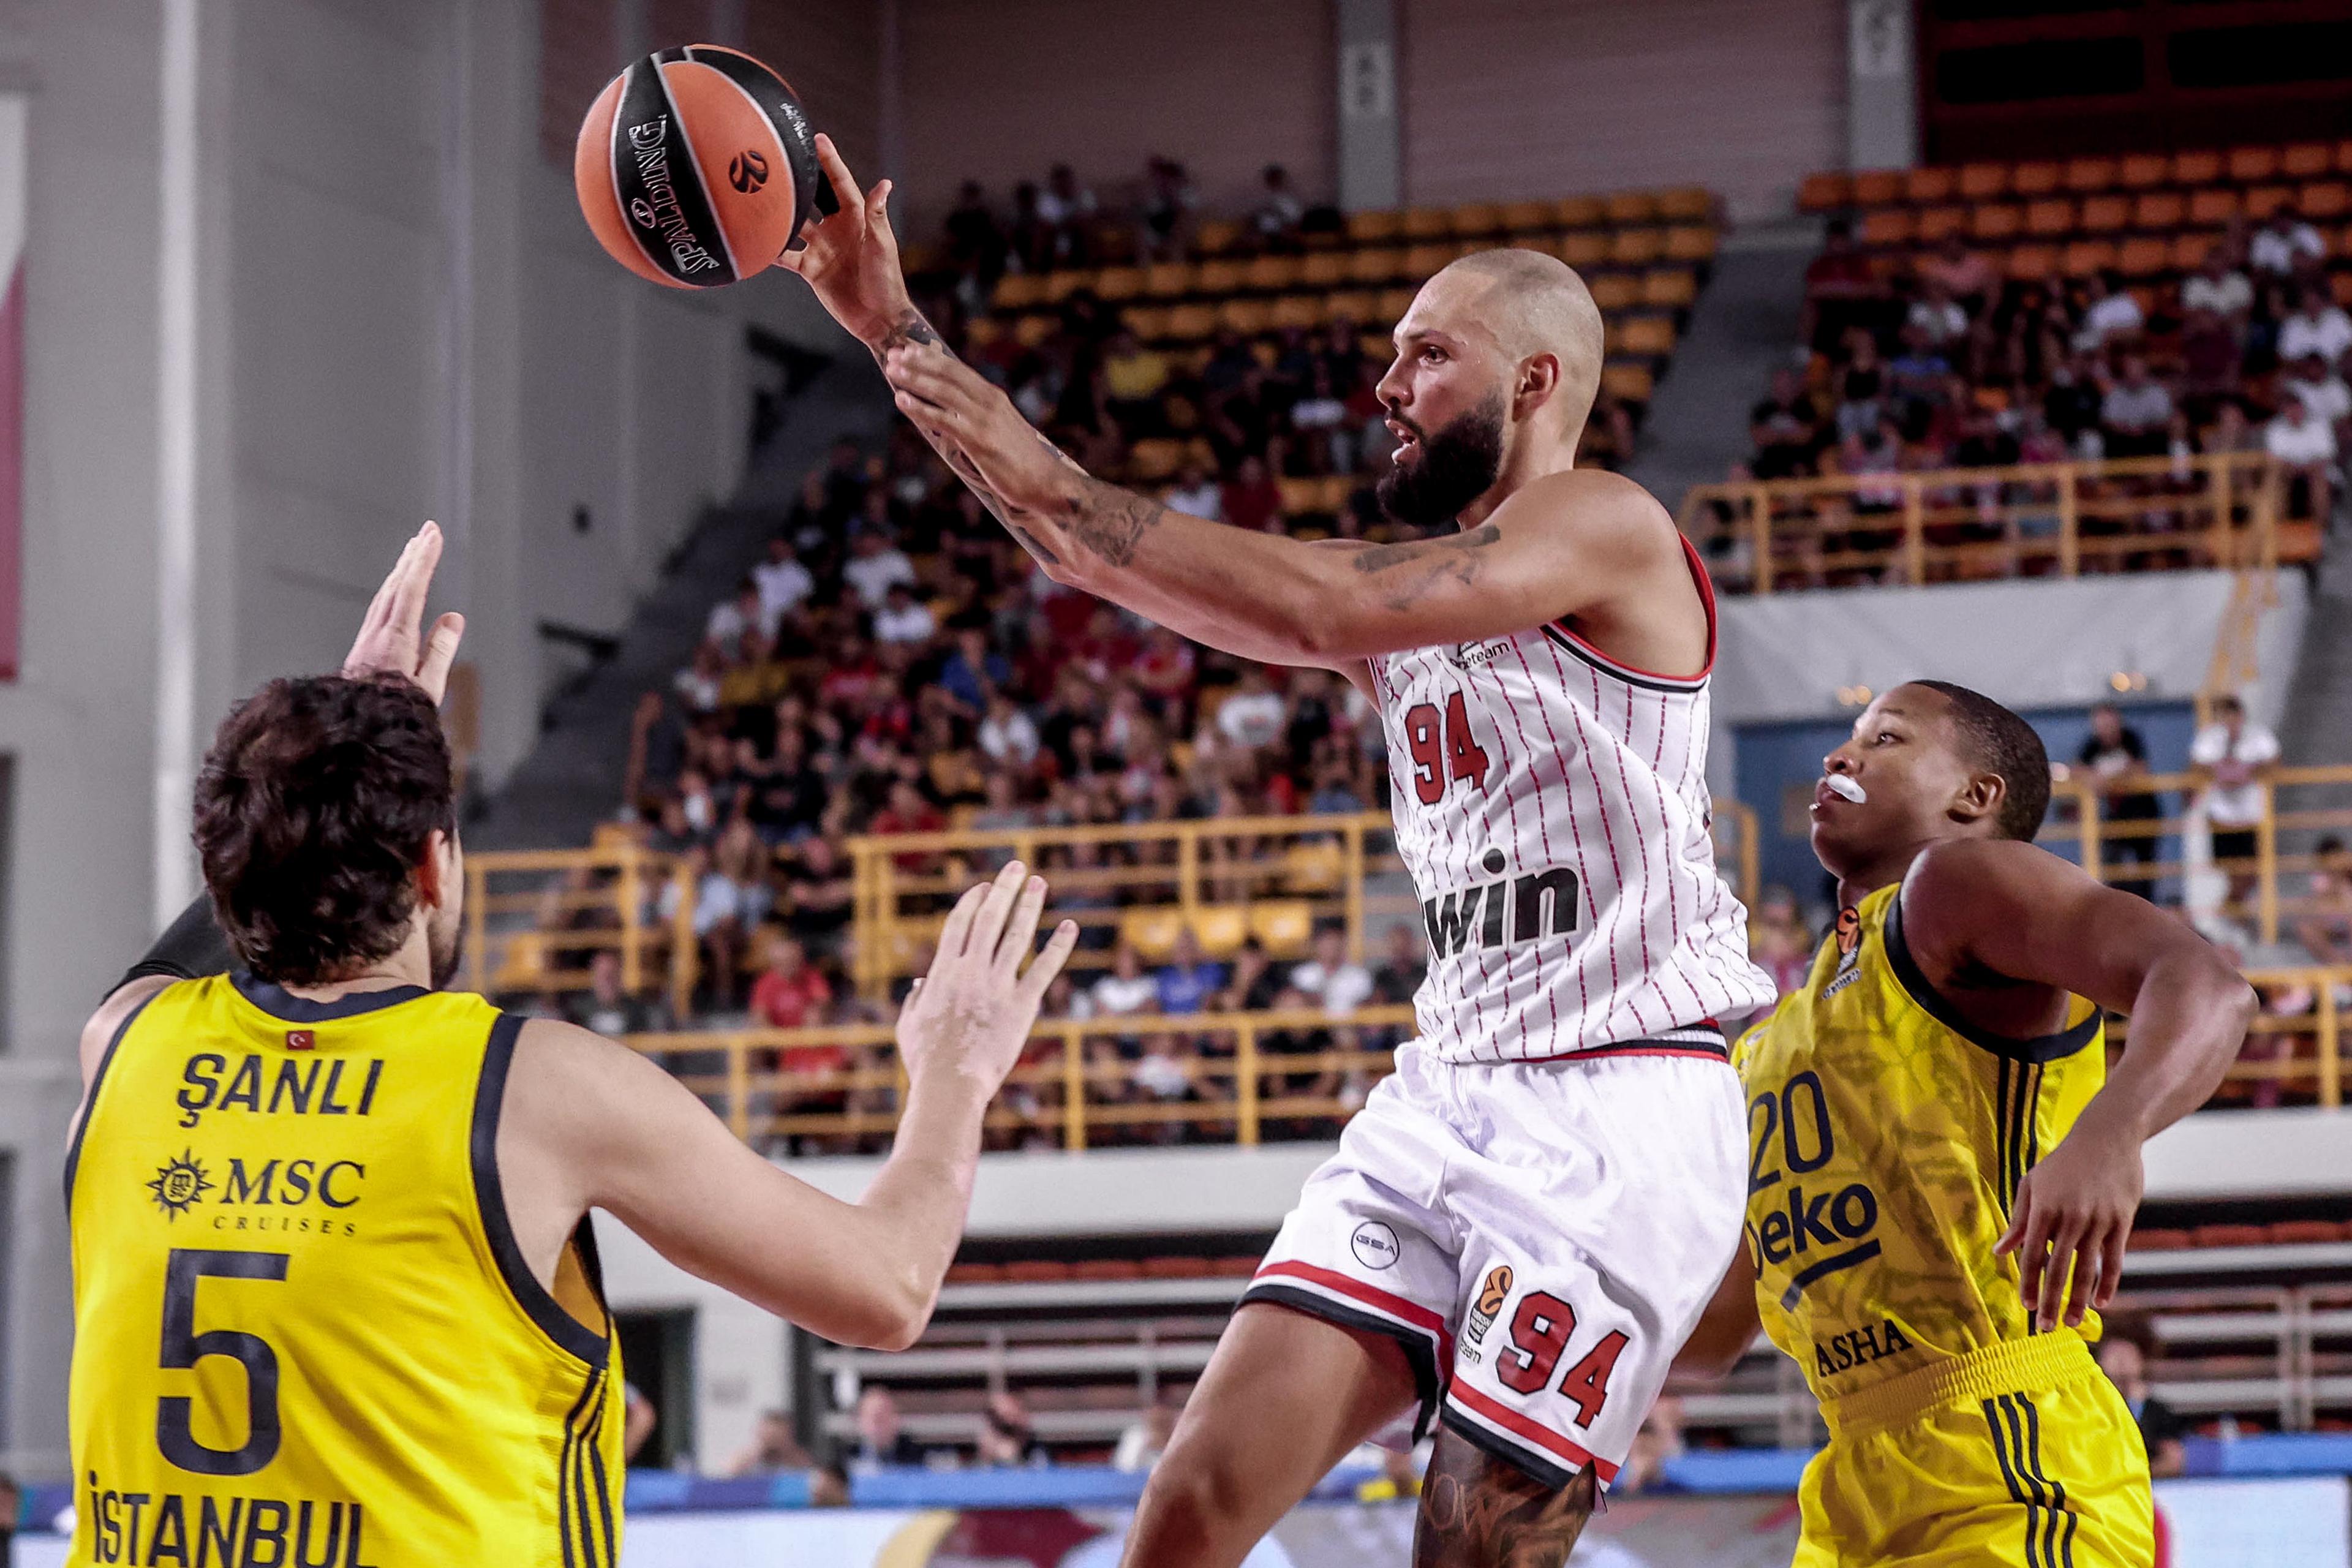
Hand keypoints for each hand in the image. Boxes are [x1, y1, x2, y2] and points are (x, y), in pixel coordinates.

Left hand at [342, 521, 464, 703]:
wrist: (353, 734)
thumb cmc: (395, 715)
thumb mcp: (426, 688)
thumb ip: (439, 651)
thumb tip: (453, 618)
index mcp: (395, 641)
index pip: (412, 590)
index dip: (423, 560)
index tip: (434, 535)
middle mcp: (377, 634)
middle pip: (396, 585)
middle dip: (413, 556)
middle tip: (428, 531)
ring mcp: (367, 640)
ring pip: (386, 595)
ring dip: (401, 570)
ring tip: (414, 551)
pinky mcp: (364, 647)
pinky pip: (380, 608)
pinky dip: (393, 589)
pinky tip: (398, 588)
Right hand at [775, 134, 912, 347]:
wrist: (877, 319)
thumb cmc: (887, 282)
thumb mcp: (882, 247)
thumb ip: (877, 216)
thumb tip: (885, 184)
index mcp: (857, 219)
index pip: (841, 183)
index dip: (830, 161)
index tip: (817, 138)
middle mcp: (836, 229)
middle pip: (813, 197)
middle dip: (798, 178)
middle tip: (777, 156)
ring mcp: (821, 248)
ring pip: (794, 224)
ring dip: (778, 211)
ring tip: (757, 193)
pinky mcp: (811, 268)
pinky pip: (786, 254)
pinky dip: (771, 248)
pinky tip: (753, 237)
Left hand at [883, 343, 1077, 517]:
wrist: (1048, 483)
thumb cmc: (1023, 462)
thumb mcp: (1002, 429)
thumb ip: (980, 417)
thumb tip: (956, 413)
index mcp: (994, 397)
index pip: (958, 370)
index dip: (932, 357)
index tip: (909, 348)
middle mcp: (990, 402)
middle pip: (949, 374)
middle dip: (919, 362)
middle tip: (893, 353)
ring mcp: (984, 420)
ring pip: (944, 392)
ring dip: (916, 379)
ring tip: (892, 370)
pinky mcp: (980, 441)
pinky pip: (944, 420)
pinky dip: (920, 408)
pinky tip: (901, 401)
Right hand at [895, 860, 1076, 1097]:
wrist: (951, 1084)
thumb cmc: (926, 1061)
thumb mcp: (909, 1026)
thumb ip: (915, 1001)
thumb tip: (919, 985)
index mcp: (942, 972)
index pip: (960, 923)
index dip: (973, 900)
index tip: (985, 886)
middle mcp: (971, 971)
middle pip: (990, 918)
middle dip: (1005, 889)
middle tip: (1018, 867)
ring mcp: (997, 986)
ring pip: (1016, 935)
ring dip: (1029, 906)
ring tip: (1040, 883)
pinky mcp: (1022, 1005)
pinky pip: (1044, 969)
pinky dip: (1059, 946)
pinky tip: (1070, 927)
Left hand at [1993, 1113, 2141, 1330]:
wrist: (2108, 1136)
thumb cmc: (2064, 1162)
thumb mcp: (2033, 1184)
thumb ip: (2018, 1220)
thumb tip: (2000, 1252)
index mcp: (2043, 1208)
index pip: (2032, 1253)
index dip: (2028, 1282)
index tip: (2025, 1306)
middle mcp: (2070, 1217)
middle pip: (2058, 1267)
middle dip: (2050, 1300)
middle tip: (2045, 1327)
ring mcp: (2098, 1220)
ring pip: (2087, 1268)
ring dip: (2078, 1298)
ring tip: (2072, 1322)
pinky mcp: (2121, 1221)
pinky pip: (2114, 1258)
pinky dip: (2109, 1282)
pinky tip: (2102, 1303)